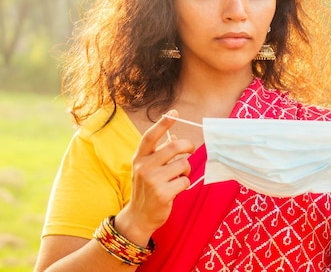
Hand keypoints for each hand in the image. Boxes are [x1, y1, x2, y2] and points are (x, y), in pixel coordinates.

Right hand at [116, 110, 194, 243]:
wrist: (138, 216)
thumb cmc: (145, 188)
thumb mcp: (146, 168)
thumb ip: (158, 153)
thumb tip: (175, 136)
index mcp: (139, 158)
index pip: (151, 136)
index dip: (163, 123)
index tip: (174, 113)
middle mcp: (144, 167)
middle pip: (173, 147)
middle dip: (188, 146)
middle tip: (192, 149)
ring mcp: (152, 180)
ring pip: (182, 164)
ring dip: (186, 169)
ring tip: (180, 176)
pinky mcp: (162, 194)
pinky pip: (185, 180)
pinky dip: (185, 183)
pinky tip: (177, 189)